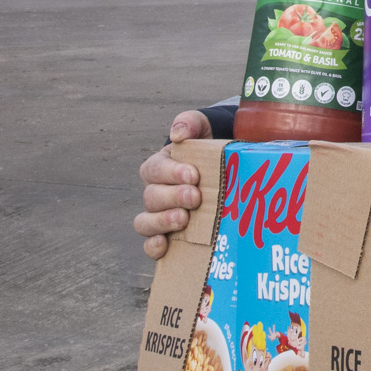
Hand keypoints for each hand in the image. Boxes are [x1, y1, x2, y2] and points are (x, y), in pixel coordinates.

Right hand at [132, 111, 209, 258]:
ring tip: (183, 220)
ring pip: (145, 222)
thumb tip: (178, 133)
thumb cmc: (209, 149)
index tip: (194, 174)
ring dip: (162, 221)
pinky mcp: (168, 237)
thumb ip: (191, 123)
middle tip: (195, 197)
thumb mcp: (203, 129)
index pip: (155, 169)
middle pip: (151, 197)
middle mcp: (156, 193)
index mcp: (160, 167)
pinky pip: (150, 246)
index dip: (171, 173)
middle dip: (172, 197)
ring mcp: (159, 216)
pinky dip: (153, 247)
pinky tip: (164, 245)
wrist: (225, 169)